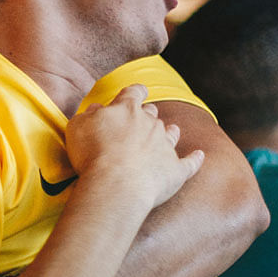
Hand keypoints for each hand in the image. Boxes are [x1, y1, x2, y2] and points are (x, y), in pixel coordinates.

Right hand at [67, 84, 204, 209]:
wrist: (116, 185)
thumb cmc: (93, 154)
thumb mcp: (77, 127)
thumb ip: (88, 115)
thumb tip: (97, 110)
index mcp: (126, 109)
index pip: (133, 92)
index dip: (134, 92)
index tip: (135, 92)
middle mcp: (150, 123)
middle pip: (152, 113)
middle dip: (147, 115)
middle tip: (140, 122)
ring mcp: (165, 146)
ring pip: (171, 133)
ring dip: (169, 132)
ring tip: (170, 132)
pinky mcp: (176, 169)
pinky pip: (191, 162)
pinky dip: (195, 158)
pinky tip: (200, 155)